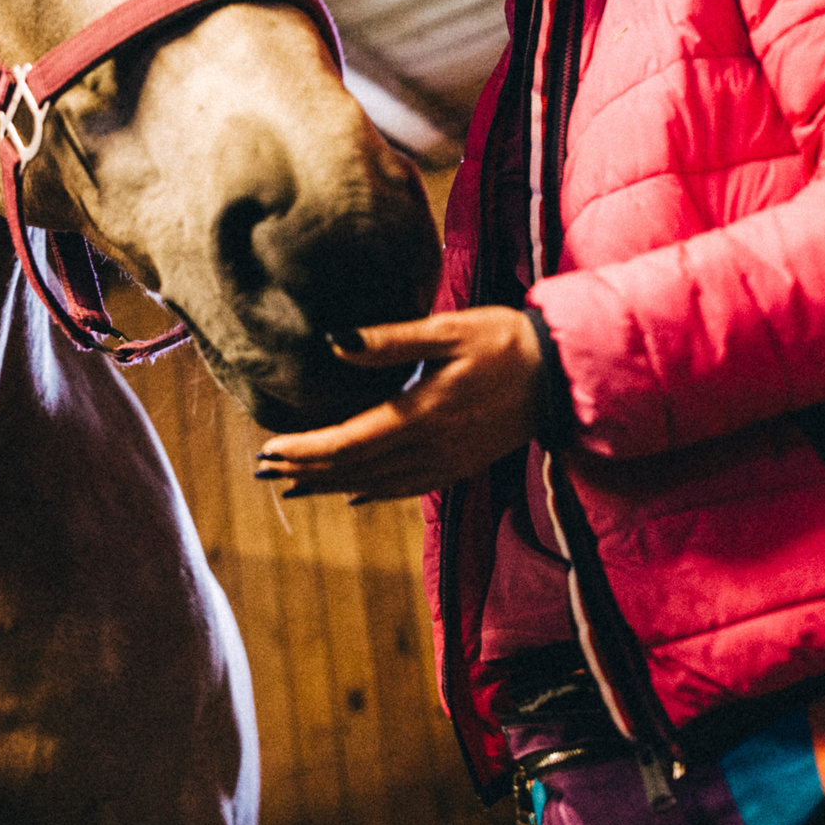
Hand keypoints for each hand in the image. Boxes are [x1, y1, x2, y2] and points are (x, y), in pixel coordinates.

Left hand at [254, 306, 544, 502]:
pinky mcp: (460, 466)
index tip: (267, 450)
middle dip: (305, 469)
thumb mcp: (445, 330)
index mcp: (421, 414)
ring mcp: (446, 463)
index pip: (347, 442)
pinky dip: (373, 492)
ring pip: (375, 484)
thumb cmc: (503, 341)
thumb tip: (332, 343)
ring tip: (292, 485)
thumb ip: (387, 341)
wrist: (562, 374)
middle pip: (353, 468)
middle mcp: (430, 448)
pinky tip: (353, 495)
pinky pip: (406, 488)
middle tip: (263, 470)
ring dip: (330, 484)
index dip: (303, 449)